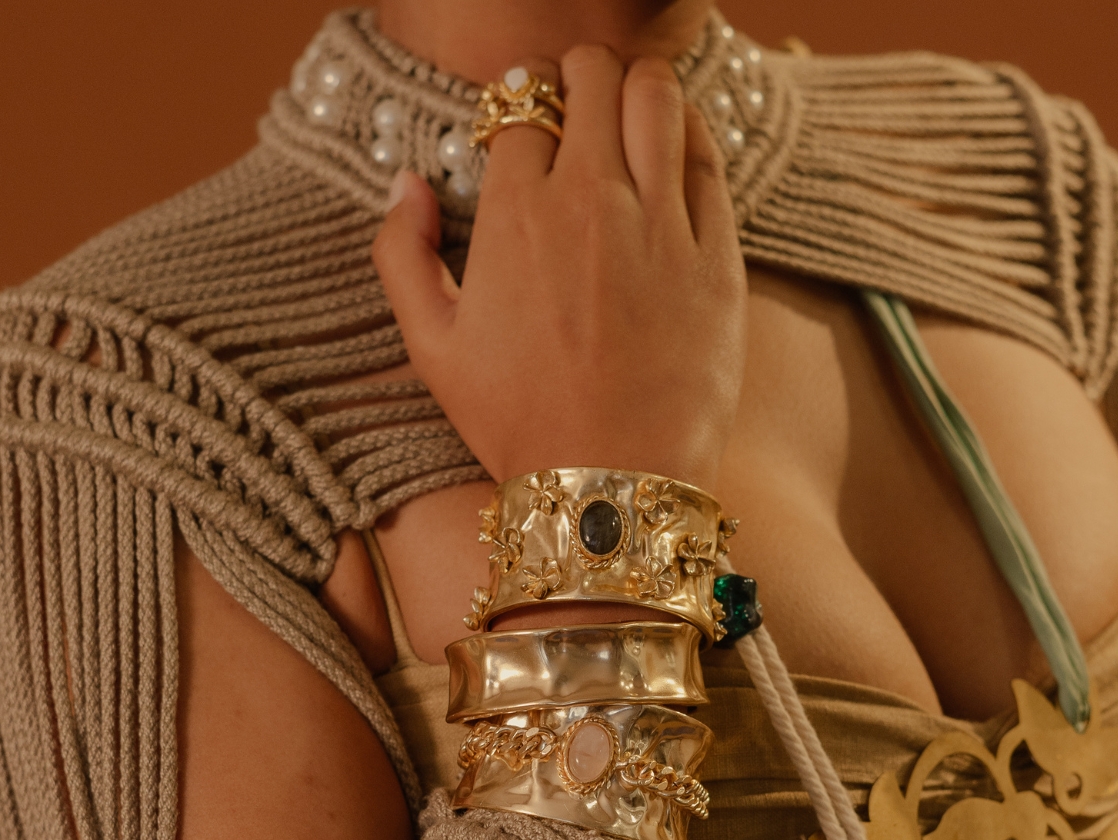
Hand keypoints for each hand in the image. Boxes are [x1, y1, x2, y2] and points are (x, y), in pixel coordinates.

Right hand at [372, 46, 746, 492]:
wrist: (610, 485)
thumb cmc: (519, 425)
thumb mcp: (432, 351)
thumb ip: (401, 256)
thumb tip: (405, 185)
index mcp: (514, 212)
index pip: (523, 102)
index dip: (522, 105)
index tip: (527, 128)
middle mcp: (589, 199)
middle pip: (590, 76)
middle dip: (579, 78)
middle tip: (578, 106)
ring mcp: (659, 224)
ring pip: (656, 94)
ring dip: (638, 88)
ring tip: (629, 117)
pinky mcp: (716, 255)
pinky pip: (708, 156)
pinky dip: (689, 134)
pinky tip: (675, 153)